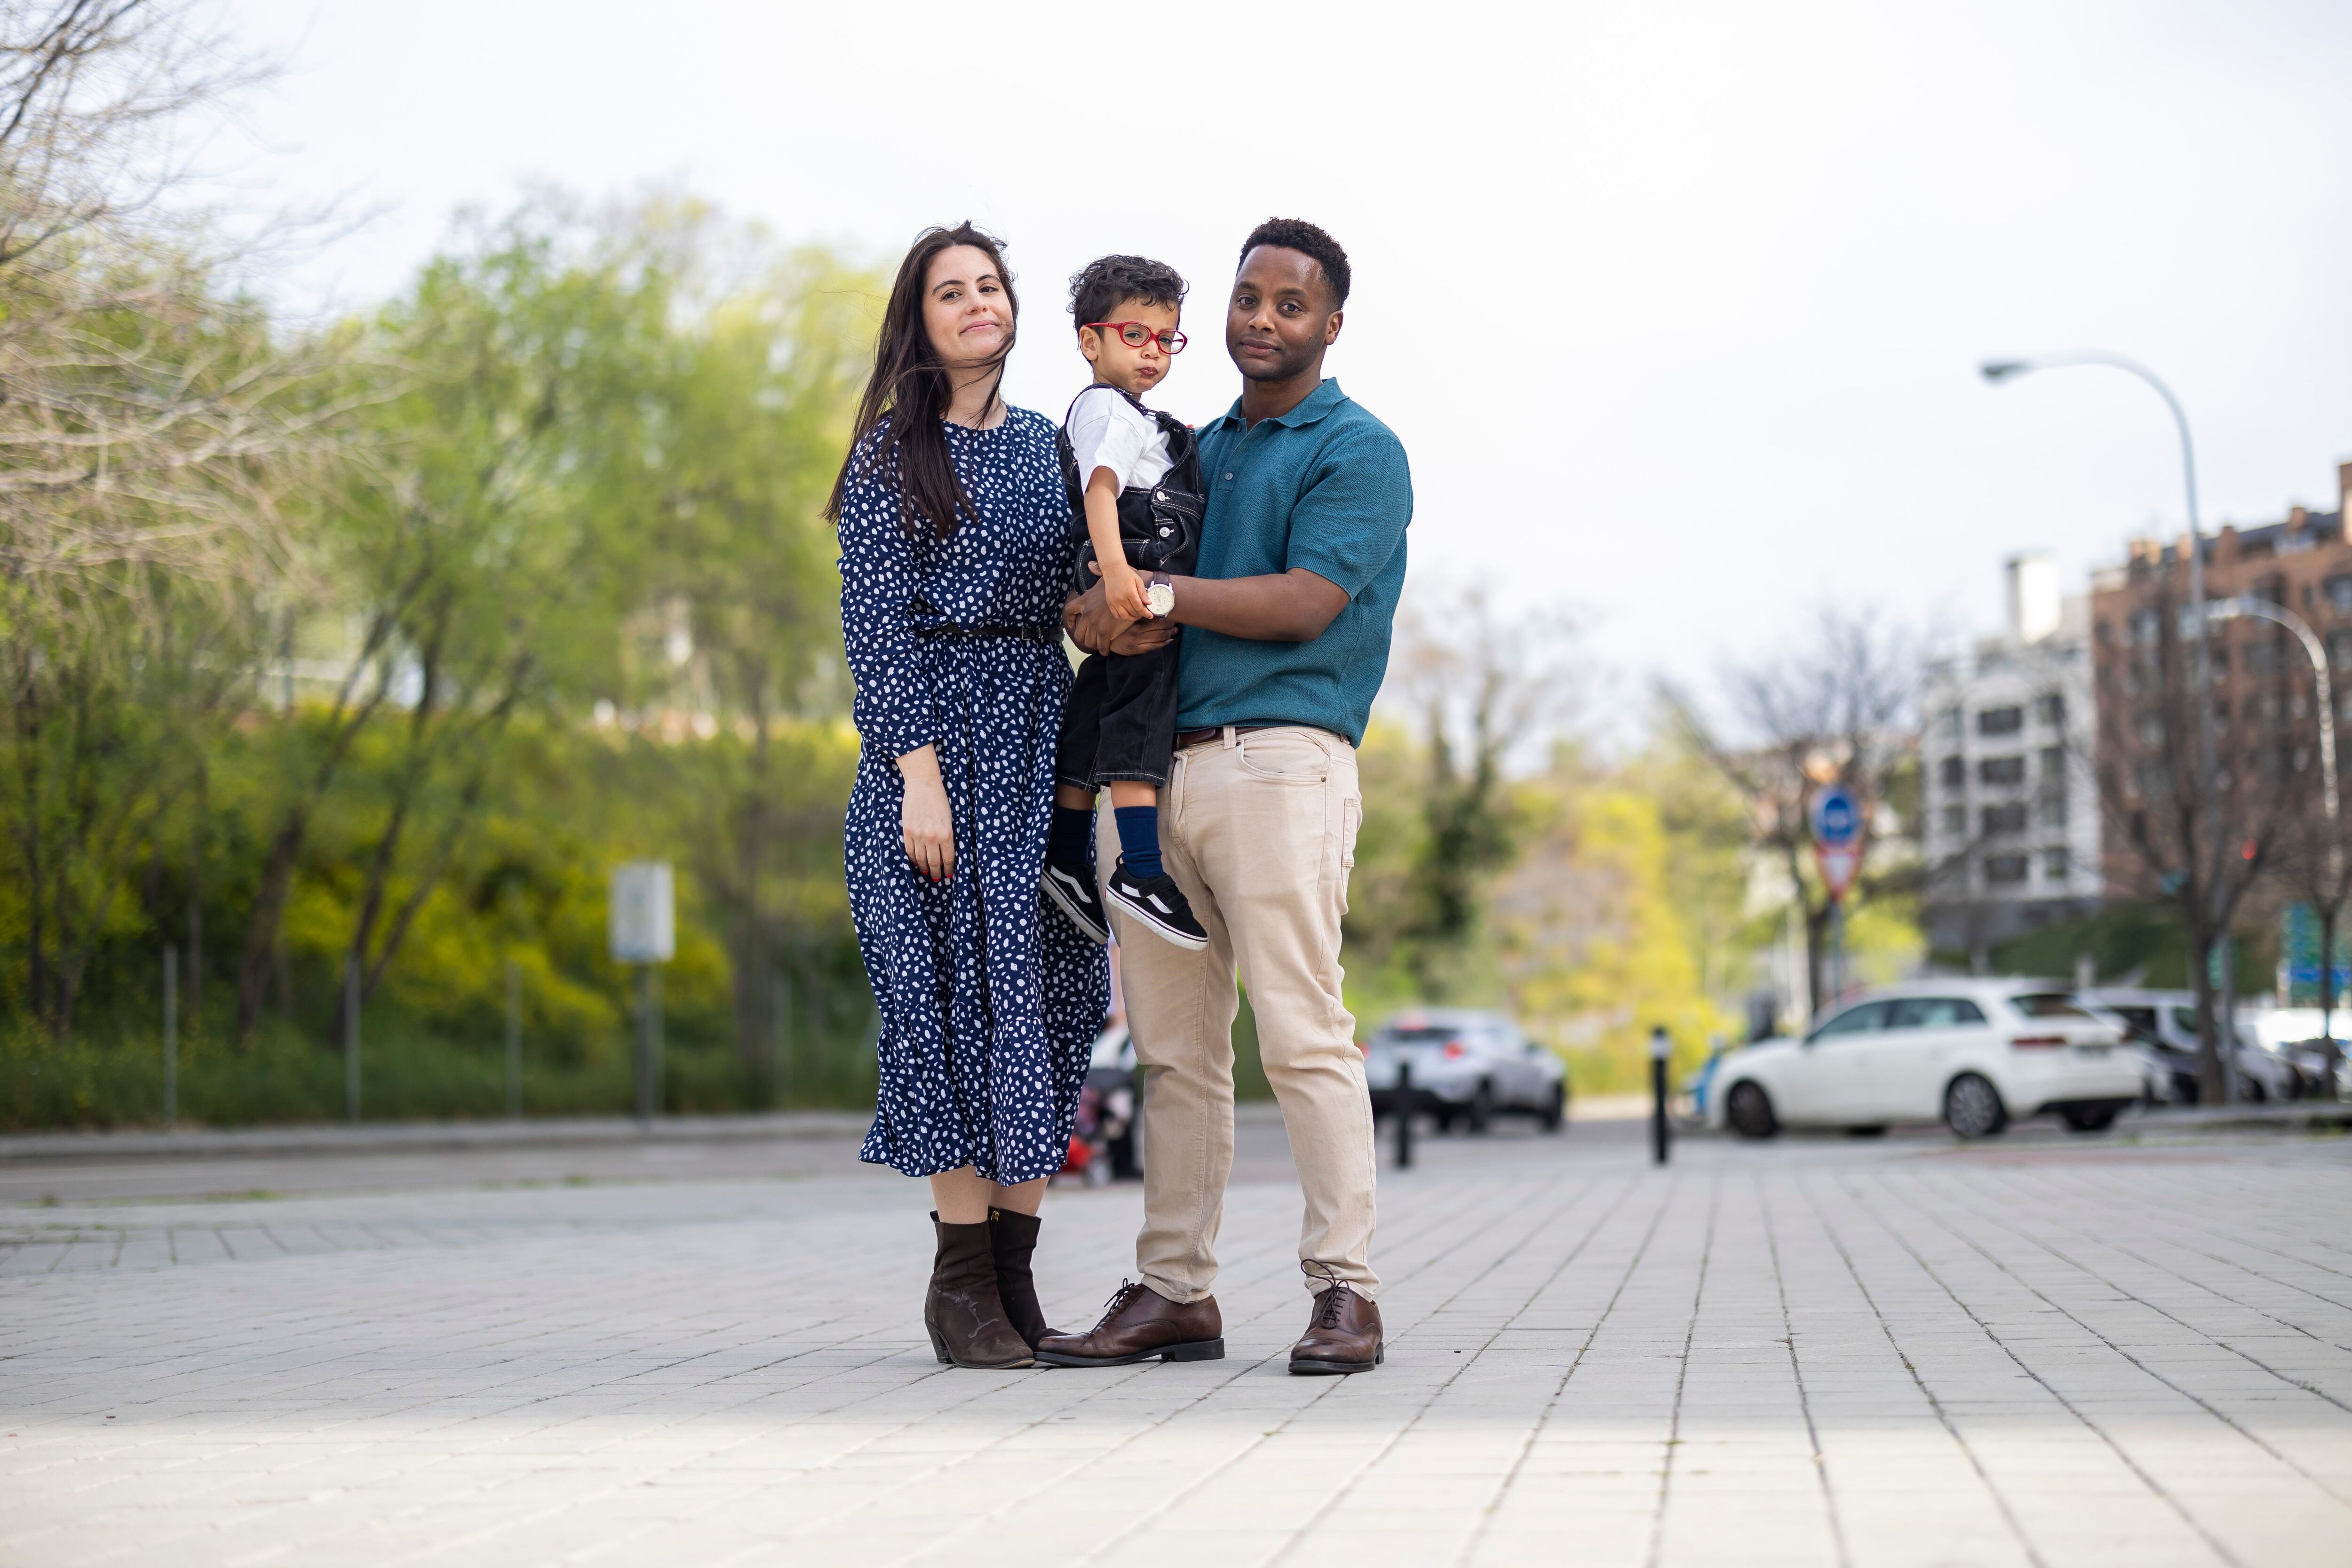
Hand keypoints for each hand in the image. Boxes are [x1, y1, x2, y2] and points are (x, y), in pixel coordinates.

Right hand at [896, 746, 954, 880]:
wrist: (923, 784)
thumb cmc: (940, 799)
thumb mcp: (950, 818)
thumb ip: (948, 835)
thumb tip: (946, 852)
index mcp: (947, 834)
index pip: (948, 858)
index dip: (949, 869)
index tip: (949, 875)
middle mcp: (932, 837)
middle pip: (934, 862)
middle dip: (936, 872)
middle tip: (937, 878)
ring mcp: (918, 835)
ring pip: (921, 858)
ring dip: (924, 867)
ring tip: (927, 872)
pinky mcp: (907, 831)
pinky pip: (910, 850)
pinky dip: (913, 859)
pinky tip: (916, 862)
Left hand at [1064, 578, 1132, 654]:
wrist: (1128, 593)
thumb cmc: (1119, 583)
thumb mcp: (1104, 578)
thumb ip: (1097, 573)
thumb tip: (1091, 565)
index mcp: (1085, 601)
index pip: (1070, 610)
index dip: (1070, 620)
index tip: (1073, 625)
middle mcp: (1087, 613)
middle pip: (1078, 632)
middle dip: (1083, 638)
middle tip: (1089, 640)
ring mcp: (1095, 624)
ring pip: (1088, 641)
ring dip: (1093, 645)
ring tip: (1098, 646)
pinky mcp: (1105, 632)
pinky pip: (1100, 645)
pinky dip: (1102, 650)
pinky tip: (1105, 651)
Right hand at [1101, 561, 1150, 622]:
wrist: (1113, 570)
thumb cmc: (1126, 575)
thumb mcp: (1138, 581)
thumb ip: (1143, 593)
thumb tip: (1149, 603)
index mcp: (1130, 592)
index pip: (1139, 607)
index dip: (1146, 613)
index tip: (1150, 615)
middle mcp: (1121, 598)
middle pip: (1133, 612)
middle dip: (1141, 615)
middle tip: (1144, 612)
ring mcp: (1114, 602)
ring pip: (1124, 617)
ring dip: (1132, 618)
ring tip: (1137, 615)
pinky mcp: (1110, 603)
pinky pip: (1116, 615)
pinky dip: (1123, 618)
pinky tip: (1128, 614)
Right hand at [1110, 618, 1176, 653]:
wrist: (1109, 642)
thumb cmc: (1120, 628)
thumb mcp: (1128, 618)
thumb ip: (1139, 614)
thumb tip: (1153, 608)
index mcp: (1136, 622)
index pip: (1155, 618)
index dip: (1166, 617)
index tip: (1172, 615)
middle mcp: (1138, 632)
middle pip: (1160, 628)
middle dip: (1171, 625)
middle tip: (1176, 623)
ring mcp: (1139, 642)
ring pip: (1160, 637)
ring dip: (1170, 634)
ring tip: (1175, 630)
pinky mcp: (1139, 650)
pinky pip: (1155, 646)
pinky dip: (1164, 643)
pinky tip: (1170, 640)